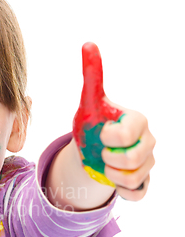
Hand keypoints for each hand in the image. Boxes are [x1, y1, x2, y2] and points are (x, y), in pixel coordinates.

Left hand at [73, 42, 154, 200]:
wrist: (90, 152)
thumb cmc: (91, 125)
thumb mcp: (89, 102)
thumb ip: (92, 76)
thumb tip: (87, 43)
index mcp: (138, 121)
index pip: (130, 132)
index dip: (110, 137)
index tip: (101, 134)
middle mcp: (148, 141)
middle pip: (133, 158)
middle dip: (108, 157)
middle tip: (101, 151)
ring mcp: (148, 162)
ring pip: (133, 177)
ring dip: (111, 174)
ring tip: (104, 165)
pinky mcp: (143, 181)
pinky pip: (139, 193)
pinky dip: (124, 191)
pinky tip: (113, 182)